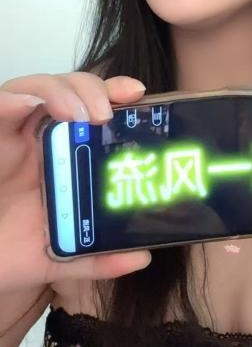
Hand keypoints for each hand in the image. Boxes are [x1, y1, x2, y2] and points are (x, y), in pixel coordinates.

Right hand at [0, 72, 151, 294]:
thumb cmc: (13, 250)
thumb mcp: (61, 256)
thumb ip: (100, 258)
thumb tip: (142, 258)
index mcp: (66, 157)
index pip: (93, 110)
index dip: (115, 94)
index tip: (136, 93)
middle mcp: (41, 139)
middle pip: (69, 90)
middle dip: (92, 88)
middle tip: (107, 112)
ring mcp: (13, 135)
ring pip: (36, 88)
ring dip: (59, 91)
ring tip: (78, 114)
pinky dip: (13, 100)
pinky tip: (28, 104)